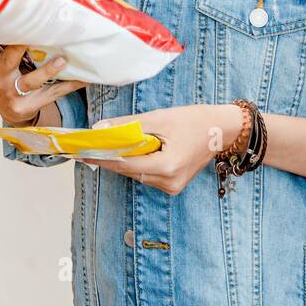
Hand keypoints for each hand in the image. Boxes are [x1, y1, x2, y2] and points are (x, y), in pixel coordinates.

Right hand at [0, 31, 87, 126]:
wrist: (9, 111)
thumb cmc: (5, 76)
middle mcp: (1, 77)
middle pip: (9, 59)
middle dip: (19, 48)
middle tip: (30, 35)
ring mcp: (14, 93)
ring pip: (32, 81)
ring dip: (48, 70)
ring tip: (63, 60)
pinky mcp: (29, 105)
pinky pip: (53, 93)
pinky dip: (69, 85)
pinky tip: (84, 78)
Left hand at [85, 104, 244, 195]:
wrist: (223, 129)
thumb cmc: (195, 120)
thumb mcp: (160, 118)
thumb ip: (128, 125)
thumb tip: (100, 128)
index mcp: (167, 166)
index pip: (125, 164)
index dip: (102, 157)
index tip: (82, 152)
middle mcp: (169, 182)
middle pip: (129, 171)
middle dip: (111, 157)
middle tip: (90, 146)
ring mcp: (172, 187)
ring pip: (137, 174)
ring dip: (125, 160)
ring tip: (110, 145)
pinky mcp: (174, 185)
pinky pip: (148, 175)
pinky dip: (139, 163)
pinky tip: (134, 150)